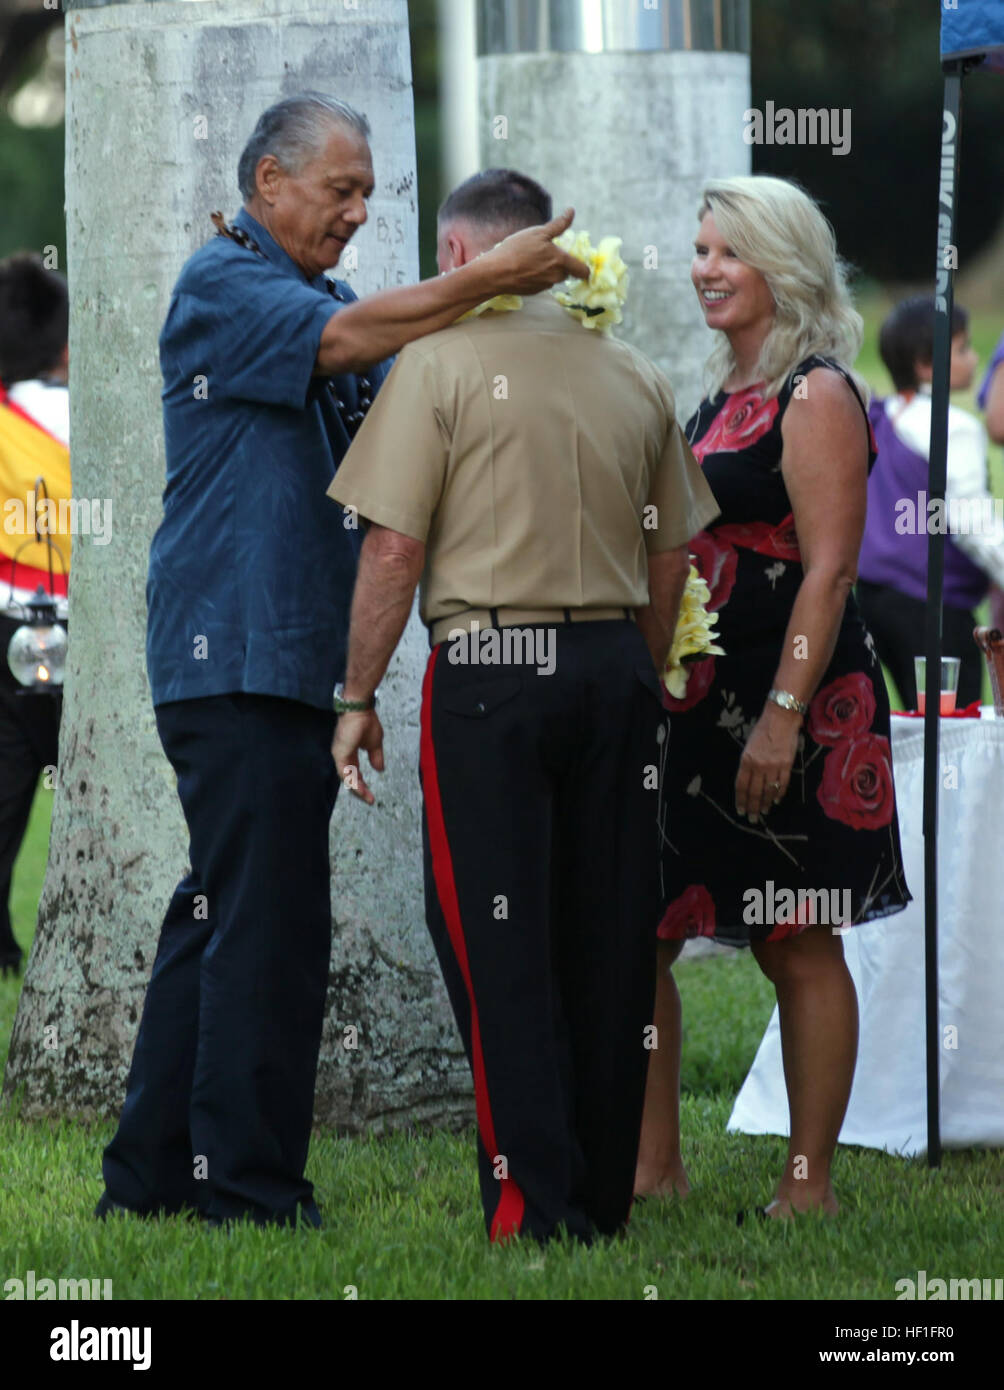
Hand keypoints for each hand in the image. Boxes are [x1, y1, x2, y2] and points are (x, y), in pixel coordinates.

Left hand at [332, 709, 383, 804]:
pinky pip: (344, 773)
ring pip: (346, 778)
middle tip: (369, 800)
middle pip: (349, 779)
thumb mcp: (375, 744)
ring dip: (357, 789)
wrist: (360, 709)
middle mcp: (342, 755)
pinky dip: (352, 782)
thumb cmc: (366, 721)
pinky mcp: (339, 753)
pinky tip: (360, 789)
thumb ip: (376, 757)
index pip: (354, 773)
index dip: (363, 784)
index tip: (371, 794)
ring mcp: (339, 755)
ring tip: (367, 797)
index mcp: (350, 753)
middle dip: (359, 790)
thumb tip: (380, 769)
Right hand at [487, 208, 589, 293]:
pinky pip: (541, 282)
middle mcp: (556, 277)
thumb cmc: (518, 250)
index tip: (576, 259)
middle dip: (560, 263)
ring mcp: (545, 286)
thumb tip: (571, 211)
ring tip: (531, 258)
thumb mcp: (538, 232)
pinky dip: (536, 275)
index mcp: (561, 262)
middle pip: (566, 272)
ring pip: (553, 277)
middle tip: (545, 252)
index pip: (583, 271)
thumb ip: (559, 225)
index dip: (583, 266)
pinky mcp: (534, 292)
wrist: (496, 273)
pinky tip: (523, 267)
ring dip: (547, 269)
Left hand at [735, 704, 800, 821]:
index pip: (741, 785)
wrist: (781, 718)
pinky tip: (776, 800)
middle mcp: (758, 765)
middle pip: (754, 792)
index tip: (740, 810)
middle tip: (752, 818)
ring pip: (769, 791)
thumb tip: (748, 782)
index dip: (741, 800)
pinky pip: (782, 784)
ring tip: (764, 811)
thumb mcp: (748, 746)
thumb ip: (747, 764)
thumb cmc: (762, 730)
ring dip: (766, 803)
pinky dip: (779, 794)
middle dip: (753, 807)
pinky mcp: (787, 765)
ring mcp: (773, 766)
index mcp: (746, 760)